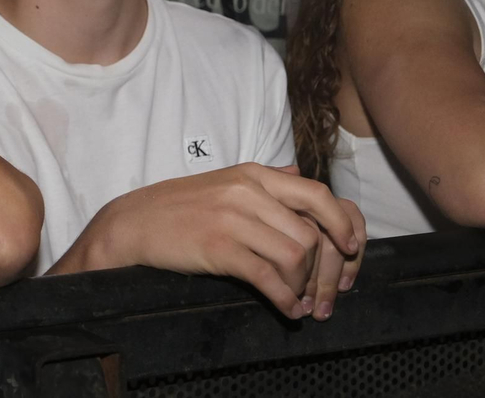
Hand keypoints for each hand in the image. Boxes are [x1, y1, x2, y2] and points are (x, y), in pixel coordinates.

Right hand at [58, 163, 361, 319]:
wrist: (133, 223)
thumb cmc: (178, 207)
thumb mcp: (223, 181)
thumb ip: (264, 181)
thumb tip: (298, 174)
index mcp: (255, 174)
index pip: (319, 195)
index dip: (343, 225)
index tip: (351, 249)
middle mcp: (249, 191)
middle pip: (314, 232)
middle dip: (328, 270)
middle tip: (327, 294)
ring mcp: (234, 218)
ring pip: (297, 255)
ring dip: (305, 287)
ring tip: (300, 302)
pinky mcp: (219, 247)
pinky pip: (268, 277)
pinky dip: (285, 299)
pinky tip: (286, 309)